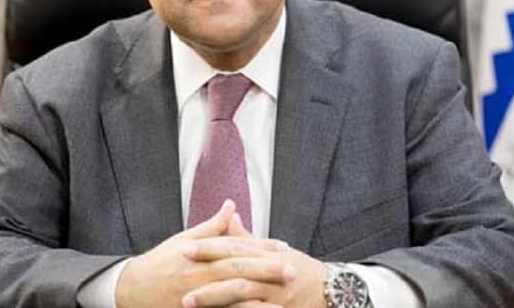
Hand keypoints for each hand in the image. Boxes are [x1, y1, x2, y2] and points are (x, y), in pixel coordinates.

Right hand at [115, 200, 295, 307]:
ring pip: (232, 296)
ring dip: (258, 297)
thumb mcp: (184, 240)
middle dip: (266, 270)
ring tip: (283, 299)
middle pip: (238, 271)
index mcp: (200, 254)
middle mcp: (200, 275)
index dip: (260, 247)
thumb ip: (212, 226)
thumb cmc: (160, 262)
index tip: (282, 247)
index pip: (236, 248)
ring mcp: (198, 297)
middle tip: (291, 270)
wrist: (132, 290)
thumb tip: (231, 205)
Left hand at [182, 213, 326, 307]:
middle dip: (206, 269)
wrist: (334, 292)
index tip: (184, 248)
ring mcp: (276, 294)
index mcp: (268, 253)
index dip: (209, 247)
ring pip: (241, 292)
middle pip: (235, 267)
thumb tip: (229, 216)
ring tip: (188, 301)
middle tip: (180, 271)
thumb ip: (248, 237)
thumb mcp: (276, 251)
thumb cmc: (301, 270)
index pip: (234, 247)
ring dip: (213, 297)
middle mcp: (272, 270)